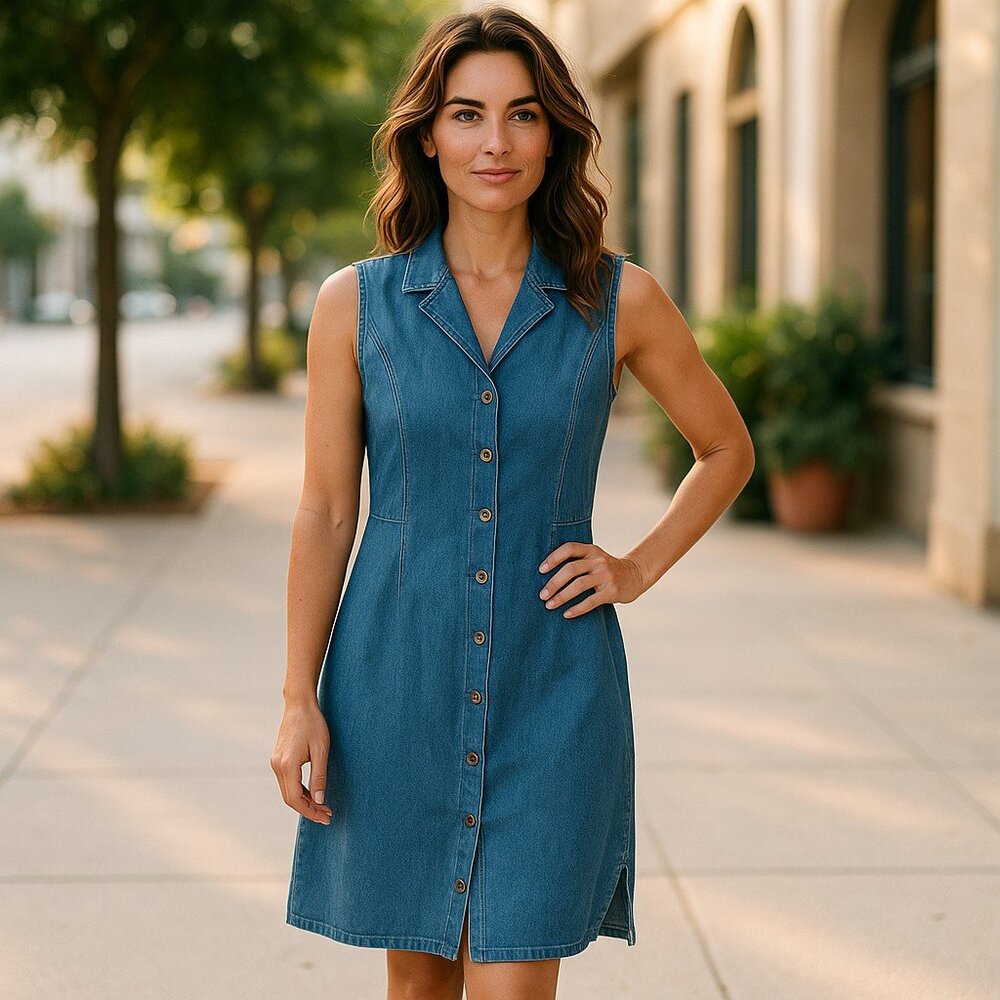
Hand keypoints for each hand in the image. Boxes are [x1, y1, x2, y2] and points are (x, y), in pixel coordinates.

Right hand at [270, 700, 333, 824]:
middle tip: (327, 815)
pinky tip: (313, 793)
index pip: (295, 799)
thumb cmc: (313, 724)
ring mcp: (276, 763)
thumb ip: (319, 776)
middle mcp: (277, 766)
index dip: (310, 812)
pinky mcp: (279, 759)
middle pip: (290, 798)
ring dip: (304, 801)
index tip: (326, 817)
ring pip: (288, 791)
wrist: (299, 705)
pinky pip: (287, 782)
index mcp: (287, 765)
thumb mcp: (321, 750)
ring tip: (323, 806)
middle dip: (308, 810)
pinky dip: (300, 791)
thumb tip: (320, 801)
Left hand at [538, 542, 645, 617]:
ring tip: (549, 605)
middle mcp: (598, 561)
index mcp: (591, 550)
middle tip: (542, 595)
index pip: (569, 549)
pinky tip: (567, 614)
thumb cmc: (607, 569)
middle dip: (554, 583)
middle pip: (571, 569)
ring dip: (561, 597)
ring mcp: (606, 576)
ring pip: (579, 585)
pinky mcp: (612, 591)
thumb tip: (547, 574)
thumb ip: (578, 560)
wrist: (636, 575)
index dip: (553, 558)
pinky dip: (577, 608)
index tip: (541, 570)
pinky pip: (591, 601)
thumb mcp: (595, 558)